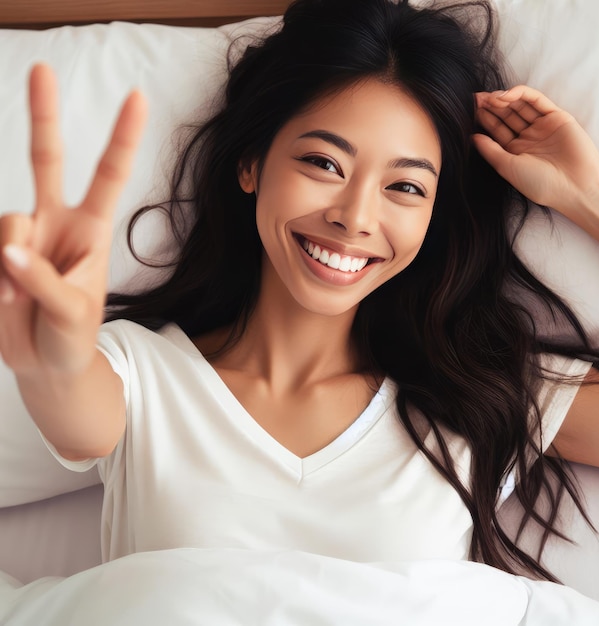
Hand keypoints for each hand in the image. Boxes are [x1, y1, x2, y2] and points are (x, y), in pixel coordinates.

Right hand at [0, 64, 146, 376]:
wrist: (46, 363)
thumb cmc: (73, 335)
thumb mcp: (74, 313)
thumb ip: (45, 281)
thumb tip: (10, 250)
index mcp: (92, 231)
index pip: (108, 178)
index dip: (121, 140)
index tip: (137, 99)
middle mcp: (56, 221)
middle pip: (46, 160)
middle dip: (43, 116)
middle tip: (41, 69)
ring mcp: (22, 234)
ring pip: (8, 220)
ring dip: (11, 266)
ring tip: (18, 301)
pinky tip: (4, 300)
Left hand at [473, 85, 598, 217]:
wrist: (574, 185)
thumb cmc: (539, 183)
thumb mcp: (507, 166)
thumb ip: (490, 150)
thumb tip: (472, 137)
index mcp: (515, 151)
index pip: (497, 130)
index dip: (484, 119)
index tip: (467, 110)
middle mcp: (528, 137)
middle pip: (507, 116)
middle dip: (491, 106)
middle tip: (475, 99)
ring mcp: (542, 126)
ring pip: (520, 106)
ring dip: (503, 99)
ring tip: (487, 97)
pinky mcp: (557, 116)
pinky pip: (537, 100)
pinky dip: (521, 94)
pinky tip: (505, 95)